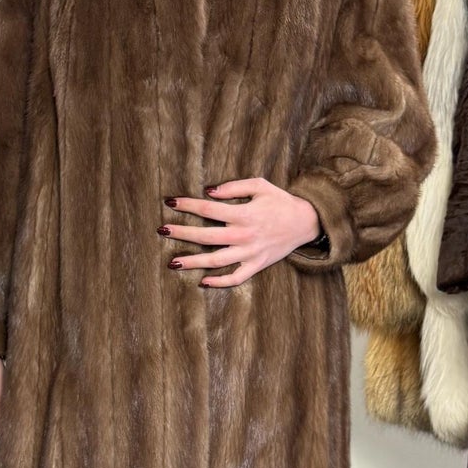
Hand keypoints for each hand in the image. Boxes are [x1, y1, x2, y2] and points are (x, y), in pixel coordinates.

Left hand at [160, 177, 322, 286]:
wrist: (306, 222)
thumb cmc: (280, 201)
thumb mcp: (260, 186)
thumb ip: (234, 187)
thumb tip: (208, 191)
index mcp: (244, 214)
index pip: (208, 209)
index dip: (187, 205)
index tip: (170, 202)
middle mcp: (244, 236)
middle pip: (206, 236)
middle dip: (182, 233)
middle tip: (162, 230)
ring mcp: (250, 253)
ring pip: (216, 261)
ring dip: (193, 262)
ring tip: (173, 263)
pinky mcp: (257, 265)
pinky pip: (236, 278)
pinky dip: (220, 282)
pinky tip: (202, 281)